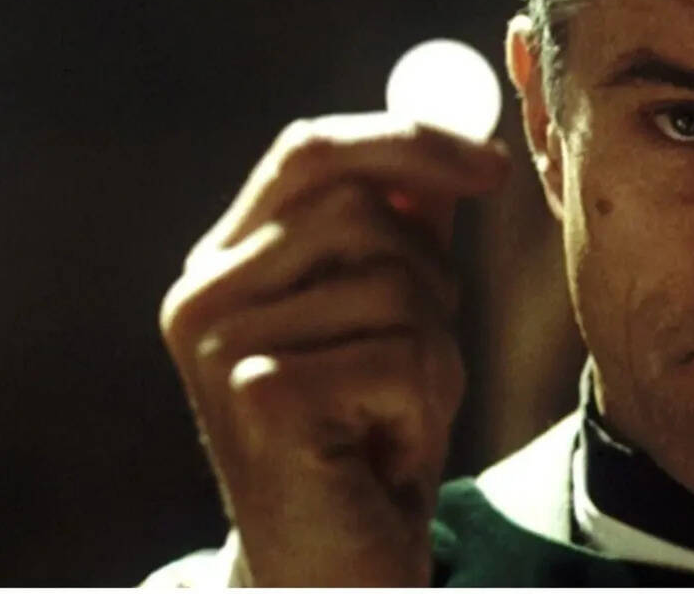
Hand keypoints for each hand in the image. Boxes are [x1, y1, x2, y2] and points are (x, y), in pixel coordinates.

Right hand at [159, 113, 509, 585]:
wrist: (334, 564)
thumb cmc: (364, 433)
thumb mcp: (389, 319)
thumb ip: (403, 232)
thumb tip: (451, 148)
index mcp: (224, 262)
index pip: (310, 153)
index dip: (407, 142)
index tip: (490, 166)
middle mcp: (203, 296)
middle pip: (357, 208)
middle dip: (429, 272)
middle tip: (425, 345)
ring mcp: (221, 348)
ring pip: (391, 283)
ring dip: (432, 349)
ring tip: (396, 413)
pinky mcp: (260, 400)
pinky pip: (400, 357)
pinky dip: (424, 404)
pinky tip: (386, 449)